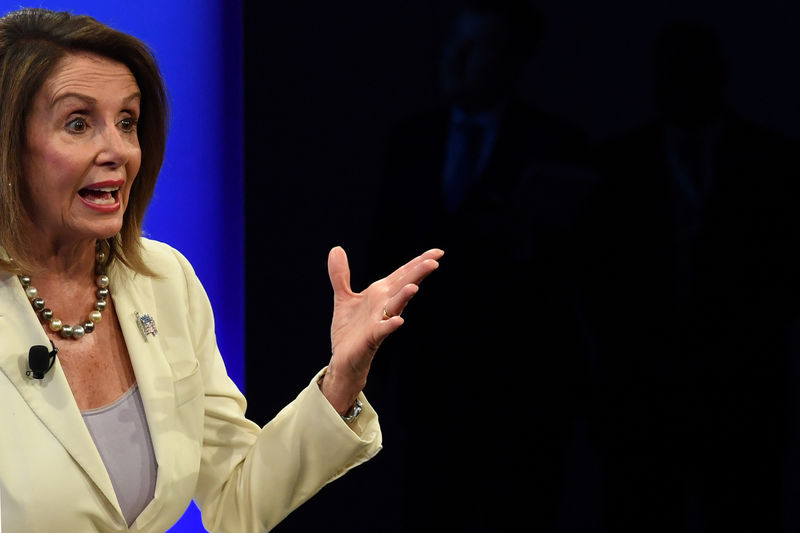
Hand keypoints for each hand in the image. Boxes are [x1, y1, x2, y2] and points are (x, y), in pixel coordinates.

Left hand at [321, 246, 443, 413]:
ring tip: (414, 287)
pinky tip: (398, 321)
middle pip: (403, 285)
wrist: (342, 360)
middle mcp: (384, 305)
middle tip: (435, 261)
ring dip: (404, 297)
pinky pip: (382, 330)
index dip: (418, 262)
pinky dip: (390, 325)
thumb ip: (340, 274)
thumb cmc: (350, 330)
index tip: (437, 252)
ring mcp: (379, 321)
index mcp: (380, 293)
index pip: (402, 274)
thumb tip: (336, 248)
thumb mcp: (343, 297)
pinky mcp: (371, 338)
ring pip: (395, 306)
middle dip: (418, 273)